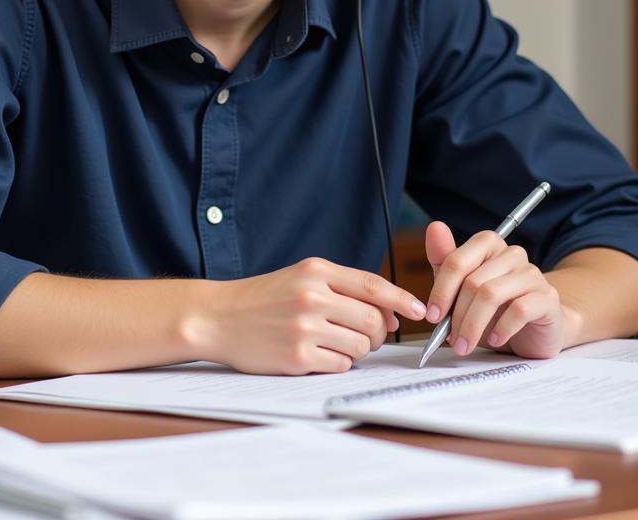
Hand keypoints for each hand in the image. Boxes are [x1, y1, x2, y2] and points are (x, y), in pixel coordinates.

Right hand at [202, 257, 428, 374]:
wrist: (219, 317)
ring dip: (357, 350)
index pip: (372, 285)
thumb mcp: (301, 277)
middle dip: (378, 332)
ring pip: (360, 346)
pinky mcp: (297, 357)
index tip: (419, 309)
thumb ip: (342, 287)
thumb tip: (388, 310)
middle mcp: (312, 296)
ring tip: (336, 344)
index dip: (401, 299)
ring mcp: (304, 327)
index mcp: (316, 271)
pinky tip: (320, 355)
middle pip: (372, 320)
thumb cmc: (264, 298)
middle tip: (367, 336)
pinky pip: (341, 365)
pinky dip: (338, 363)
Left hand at [425, 221, 568, 358]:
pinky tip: (495, 339)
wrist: (534, 331)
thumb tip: (434, 227)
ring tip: (466, 344)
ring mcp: (532, 274)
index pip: (456, 261)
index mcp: (488, 244)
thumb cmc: (495, 308)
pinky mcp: (547, 297)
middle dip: (457, 315)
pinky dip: (501, 329)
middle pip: (473, 282)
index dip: (441, 290)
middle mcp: (512, 254)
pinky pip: (519, 310)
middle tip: (451, 338)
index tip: (432, 316)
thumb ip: (445, 263)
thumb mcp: (462, 289)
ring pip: (492, 295)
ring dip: (473, 325)